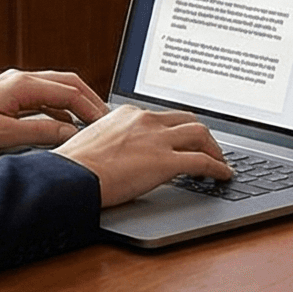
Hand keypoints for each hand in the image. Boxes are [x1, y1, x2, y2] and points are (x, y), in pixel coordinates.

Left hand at [0, 68, 106, 152]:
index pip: (70, 92)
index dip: (91, 108)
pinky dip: (58, 107)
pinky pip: (41, 96)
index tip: (105, 124)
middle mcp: (20, 78)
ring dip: (74, 102)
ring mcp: (13, 84)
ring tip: (88, 121)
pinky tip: (61, 123)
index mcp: (22, 85)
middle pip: (67, 83)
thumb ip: (41, 134)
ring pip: (55, 87)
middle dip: (89, 99)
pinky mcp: (6, 93)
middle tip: (105, 118)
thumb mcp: (4, 136)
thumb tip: (70, 134)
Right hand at [56, 107, 231, 205]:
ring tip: (219, 161)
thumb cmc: (72, 167)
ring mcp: (157, 139)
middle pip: (188, 120)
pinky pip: (202, 161)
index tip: (183, 138)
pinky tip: (223, 175)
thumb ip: (114, 142)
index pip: (163, 116)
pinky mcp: (165, 161)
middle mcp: (146, 120)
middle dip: (202, 134)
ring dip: (214, 148)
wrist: (69, 178)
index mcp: (128, 114)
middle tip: (209, 147)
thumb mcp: (94, 142)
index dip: (178, 128)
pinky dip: (218, 167)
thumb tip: (122, 155)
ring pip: (200, 134)